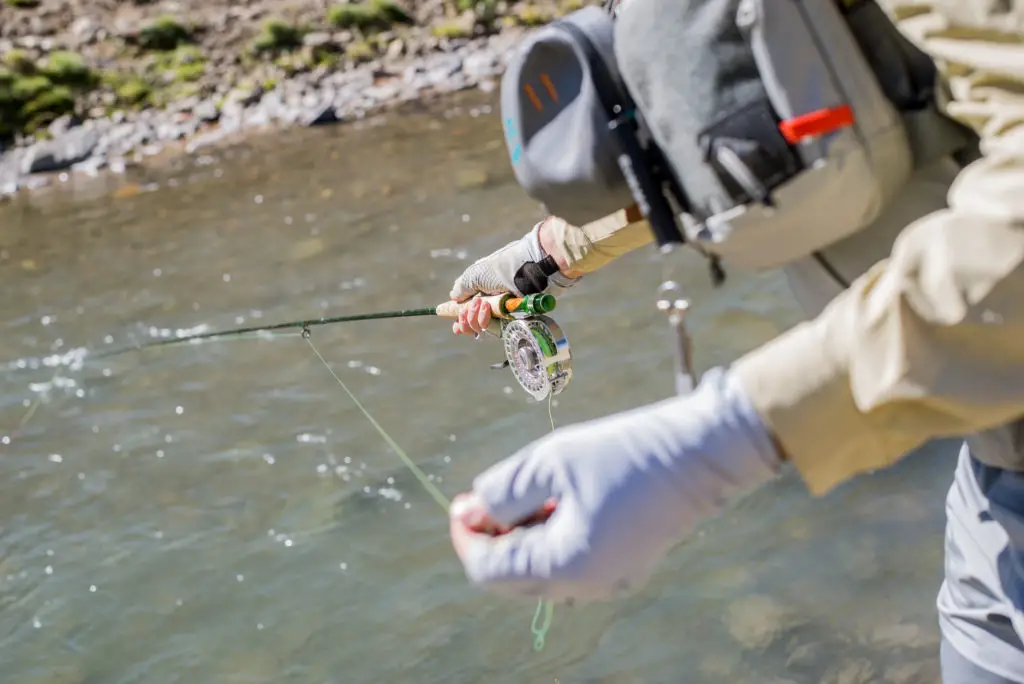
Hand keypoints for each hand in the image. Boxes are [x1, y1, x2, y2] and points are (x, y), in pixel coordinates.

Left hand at [448, 368, 781, 602]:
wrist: (701, 452)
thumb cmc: (624, 450)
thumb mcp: (552, 461)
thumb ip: (504, 489)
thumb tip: (473, 510)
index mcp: (566, 566)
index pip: (490, 570)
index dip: (467, 536)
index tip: (459, 501)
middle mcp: (586, 586)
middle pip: (513, 577)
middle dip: (491, 537)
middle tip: (481, 496)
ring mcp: (609, 580)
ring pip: (541, 570)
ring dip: (520, 535)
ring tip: (524, 490)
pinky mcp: (624, 565)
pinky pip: (571, 562)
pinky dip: (551, 536)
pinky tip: (553, 500)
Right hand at [450, 220, 578, 336]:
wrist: (533, 269)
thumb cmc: (504, 268)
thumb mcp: (476, 274)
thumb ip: (463, 287)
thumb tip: (454, 297)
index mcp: (483, 288)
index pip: (469, 307)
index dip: (461, 318)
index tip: (456, 326)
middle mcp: (493, 301)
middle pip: (475, 322)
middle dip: (467, 320)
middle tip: (465, 314)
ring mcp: (505, 311)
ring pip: (485, 328)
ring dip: (476, 319)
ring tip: (482, 306)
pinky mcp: (515, 320)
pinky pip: (497, 330)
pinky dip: (488, 323)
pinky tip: (488, 312)